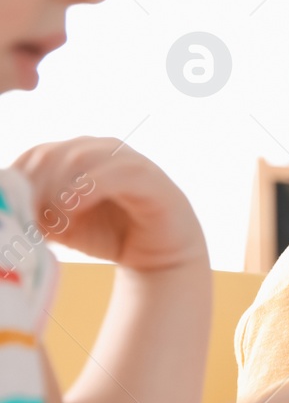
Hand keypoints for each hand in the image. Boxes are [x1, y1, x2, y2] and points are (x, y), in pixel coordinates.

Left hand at [13, 138, 204, 270]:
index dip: (17, 181)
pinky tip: (72, 210)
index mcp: (76, 153)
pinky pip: (112, 174)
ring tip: (54, 222)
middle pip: (50, 154)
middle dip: (33, 188)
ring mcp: (126, 159)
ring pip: (78, 158)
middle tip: (30, 219)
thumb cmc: (110, 233)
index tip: (13, 211)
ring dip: (55, 191)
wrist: (159, 254)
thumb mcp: (61, 224)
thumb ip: (34, 212)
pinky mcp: (148, 177)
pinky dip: (86, 190)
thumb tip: (6, 209)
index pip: (35, 154)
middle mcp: (100, 148)